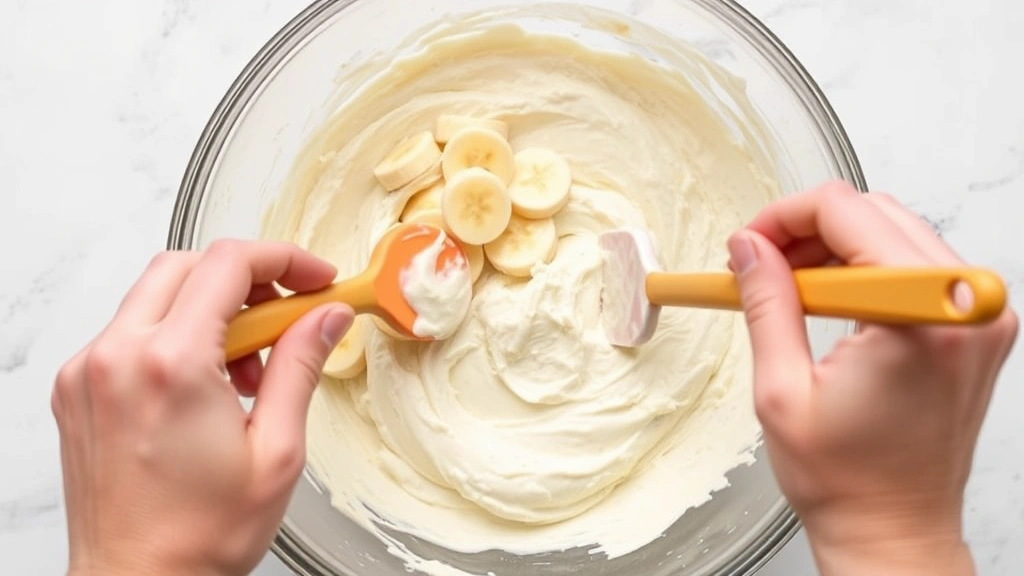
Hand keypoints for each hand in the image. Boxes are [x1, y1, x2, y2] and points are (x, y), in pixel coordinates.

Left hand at [52, 241, 353, 575]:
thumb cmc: (198, 536)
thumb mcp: (277, 451)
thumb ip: (301, 366)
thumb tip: (326, 317)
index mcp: (170, 366)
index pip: (228, 263)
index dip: (284, 260)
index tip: (314, 279)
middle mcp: (117, 358)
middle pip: (188, 265)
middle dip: (247, 280)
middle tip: (287, 316)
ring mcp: (88, 372)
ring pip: (157, 295)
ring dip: (211, 309)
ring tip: (250, 369)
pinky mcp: (77, 389)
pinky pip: (131, 331)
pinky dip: (177, 336)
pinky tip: (208, 384)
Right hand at [727, 183, 1017, 575]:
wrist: (894, 529)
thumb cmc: (848, 481)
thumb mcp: (781, 388)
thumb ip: (765, 302)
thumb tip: (749, 248)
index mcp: (917, 321)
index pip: (848, 213)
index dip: (783, 218)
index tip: (749, 244)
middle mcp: (961, 310)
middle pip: (875, 212)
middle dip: (805, 229)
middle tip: (759, 264)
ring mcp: (976, 318)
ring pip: (895, 232)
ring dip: (833, 248)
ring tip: (787, 289)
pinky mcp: (974, 328)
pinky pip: (915, 266)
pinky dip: (865, 270)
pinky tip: (827, 300)